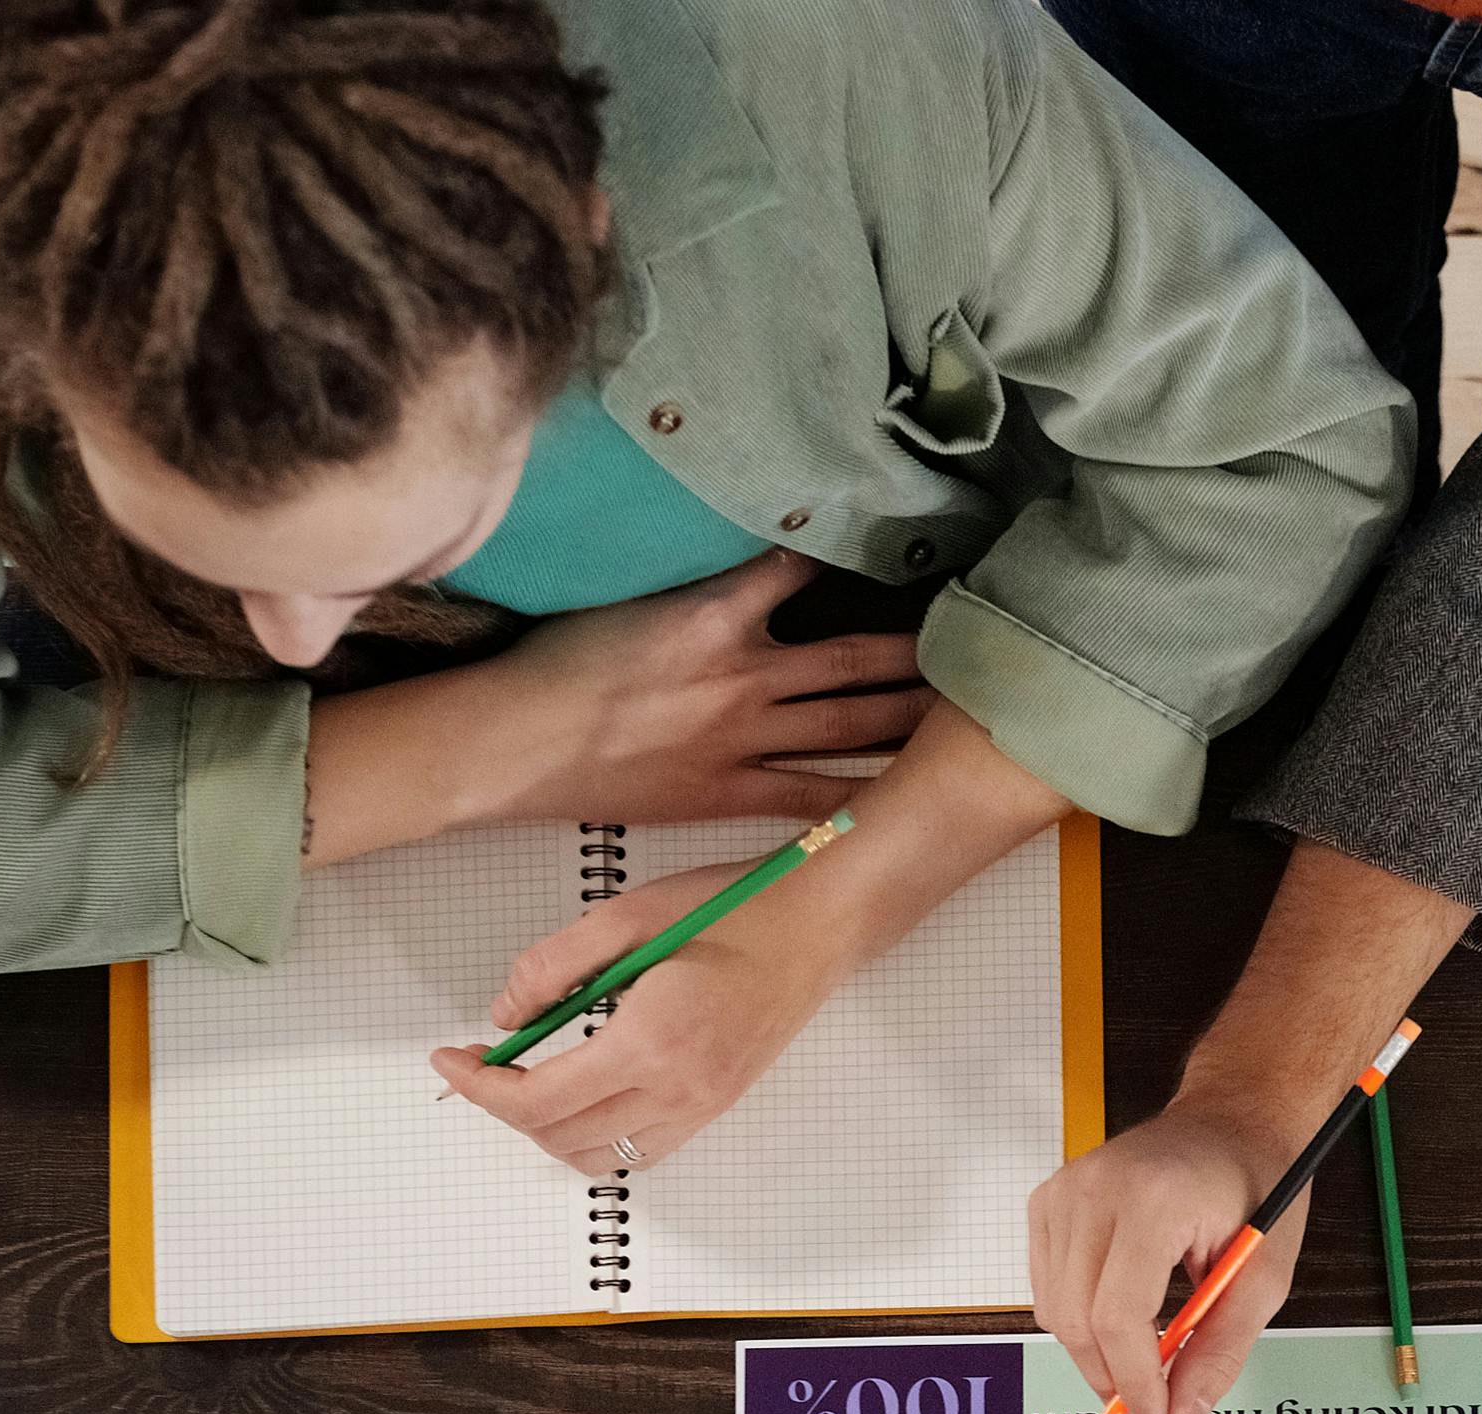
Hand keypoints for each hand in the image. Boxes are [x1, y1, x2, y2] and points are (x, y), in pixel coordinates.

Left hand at [430, 861, 854, 1174]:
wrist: (819, 926)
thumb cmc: (735, 909)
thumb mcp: (627, 915)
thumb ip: (554, 965)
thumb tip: (506, 1014)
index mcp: (650, 1043)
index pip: (538, 1100)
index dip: (479, 1088)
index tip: (449, 1059)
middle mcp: (677, 1090)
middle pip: (559, 1137)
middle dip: (504, 1107)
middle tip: (480, 1064)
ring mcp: (701, 1106)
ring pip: (597, 1158)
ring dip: (548, 1130)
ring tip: (527, 1081)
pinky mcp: (716, 1106)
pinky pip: (639, 1152)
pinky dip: (594, 1136)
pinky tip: (583, 1092)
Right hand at [485, 557, 924, 826]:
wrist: (511, 742)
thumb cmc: (553, 664)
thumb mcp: (629, 596)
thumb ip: (694, 583)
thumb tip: (745, 561)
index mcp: (714, 611)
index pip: (803, 569)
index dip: (854, 561)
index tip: (901, 551)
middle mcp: (743, 674)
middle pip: (854, 657)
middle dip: (916, 651)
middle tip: (970, 643)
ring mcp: (741, 737)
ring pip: (849, 724)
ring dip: (907, 716)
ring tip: (957, 712)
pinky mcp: (726, 791)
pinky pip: (812, 794)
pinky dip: (860, 792)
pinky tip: (903, 791)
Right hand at [1031, 1102, 1311, 1413]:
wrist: (1232, 1118)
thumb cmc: (1256, 1185)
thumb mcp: (1264, 1276)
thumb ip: (1221, 1352)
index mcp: (1153, 1199)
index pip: (1118, 1315)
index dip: (1135, 1382)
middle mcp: (1095, 1189)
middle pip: (1077, 1320)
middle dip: (1113, 1380)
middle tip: (1154, 1412)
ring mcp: (1063, 1190)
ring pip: (1055, 1311)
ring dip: (1097, 1354)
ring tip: (1146, 1361)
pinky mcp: (1048, 1200)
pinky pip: (1047, 1286)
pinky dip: (1080, 1319)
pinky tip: (1123, 1318)